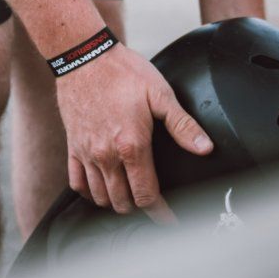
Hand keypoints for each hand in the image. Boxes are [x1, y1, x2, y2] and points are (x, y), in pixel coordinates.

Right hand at [57, 45, 213, 221]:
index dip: (160, 213)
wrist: (84, 57)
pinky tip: (102, 188)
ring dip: (116, 203)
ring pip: (100, 197)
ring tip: (131, 199)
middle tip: (153, 206)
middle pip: (123, 202)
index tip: (169, 221)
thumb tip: (205, 148)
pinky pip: (77, 183)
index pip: (146, 194)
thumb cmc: (124, 72)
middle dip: (140, 209)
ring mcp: (87, 153)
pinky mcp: (73, 146)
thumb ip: (182, 126)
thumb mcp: (160, 94)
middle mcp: (106, 156)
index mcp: (131, 146)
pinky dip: (90, 193)